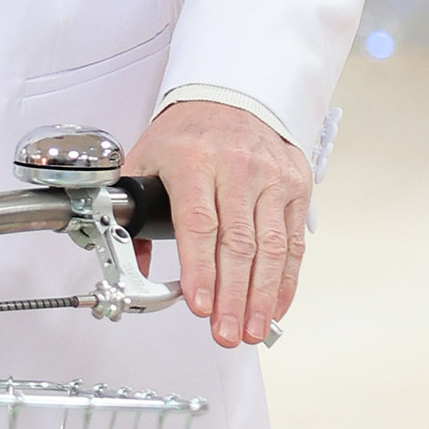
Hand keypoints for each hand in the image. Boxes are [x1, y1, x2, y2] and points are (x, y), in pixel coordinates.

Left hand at [121, 100, 309, 349]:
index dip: (200, 269)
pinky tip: (275, 308)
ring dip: (261, 296)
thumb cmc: (186, 132)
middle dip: (232, 296)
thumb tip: (133, 263)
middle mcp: (239, 167)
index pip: (199, 223)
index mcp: (195, 161)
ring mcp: (272, 177)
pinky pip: (294, 241)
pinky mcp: (296, 186)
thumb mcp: (145, 159)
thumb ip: (132, 211)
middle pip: (238, 243)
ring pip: (271, 247)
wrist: (230, 95)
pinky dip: (286, 280)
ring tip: (251, 331)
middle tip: (226, 333)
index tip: (199, 305)